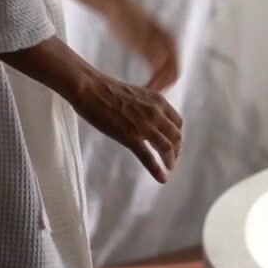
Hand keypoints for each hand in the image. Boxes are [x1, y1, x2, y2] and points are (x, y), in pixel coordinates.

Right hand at [68, 73, 183, 183]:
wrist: (90, 88)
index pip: (177, 122)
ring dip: (170, 161)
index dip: (178, 136)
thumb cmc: (106, 90)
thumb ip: (146, 107)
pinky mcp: (130, 137)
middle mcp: (156, 113)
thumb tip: (147, 119)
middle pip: (175, 137)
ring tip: (169, 169)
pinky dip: (157, 170)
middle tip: (172, 160)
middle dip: (176, 150)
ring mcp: (144, 126)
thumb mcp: (136, 94)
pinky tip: (162, 178)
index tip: (174, 145)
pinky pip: (149, 158)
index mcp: (157, 101)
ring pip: (166, 148)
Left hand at [110, 4, 179, 91]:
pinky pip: (157, 70)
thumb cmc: (125, 19)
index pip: (173, 71)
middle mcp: (170, 46)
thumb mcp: (136, 35)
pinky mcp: (152, 50)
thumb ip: (150, 49)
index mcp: (169, 42)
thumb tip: (163, 60)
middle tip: (145, 99)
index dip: (163, 85)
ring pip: (165, 73)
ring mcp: (162, 48)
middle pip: (173, 74)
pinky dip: (152, 79)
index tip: (148, 94)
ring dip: (157, 85)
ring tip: (142, 95)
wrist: (116, 6)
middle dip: (161, 87)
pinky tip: (140, 86)